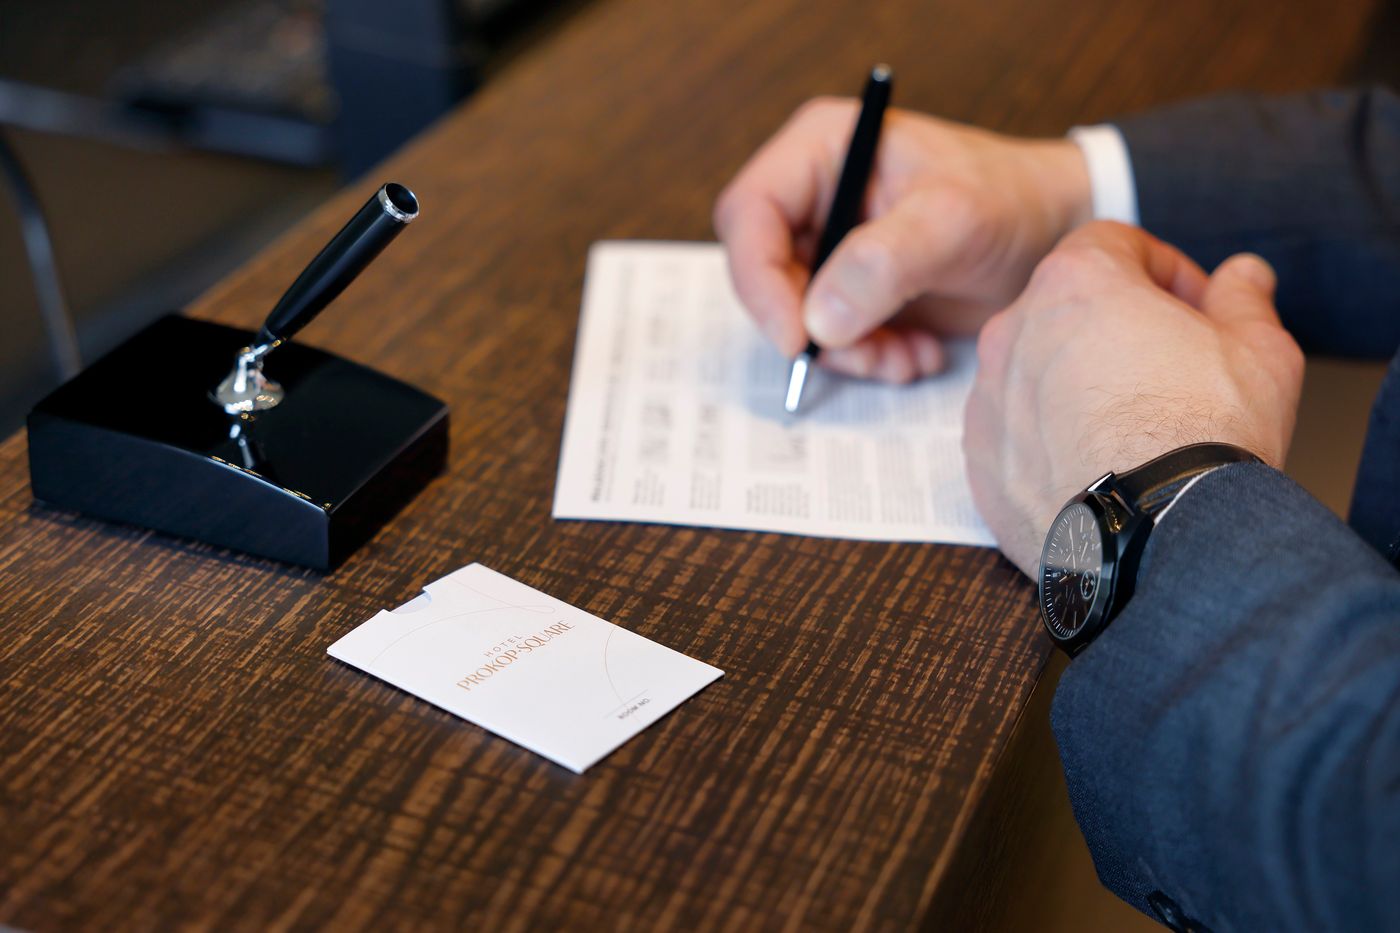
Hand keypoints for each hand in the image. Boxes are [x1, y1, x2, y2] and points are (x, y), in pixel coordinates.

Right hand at [713, 99, 1090, 381]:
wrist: (1057, 234)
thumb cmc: (1012, 200)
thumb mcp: (953, 221)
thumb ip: (883, 263)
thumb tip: (818, 322)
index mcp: (823, 149)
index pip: (749, 212)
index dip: (758, 278)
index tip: (796, 337)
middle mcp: (816, 196)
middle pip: (765, 275)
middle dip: (812, 329)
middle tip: (865, 357)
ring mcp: (831, 246)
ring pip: (797, 318)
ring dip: (848, 354)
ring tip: (905, 359)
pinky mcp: (852, 291)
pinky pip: (831, 340)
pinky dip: (869, 360)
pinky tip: (916, 356)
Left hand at [963, 222, 1304, 575]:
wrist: (1157, 534)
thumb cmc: (1203, 437)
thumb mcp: (1258, 350)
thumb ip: (1243, 301)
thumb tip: (1243, 277)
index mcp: (1074, 282)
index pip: (1113, 243)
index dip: (1163, 269)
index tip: (1195, 308)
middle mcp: (1014, 331)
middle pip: (1065, 307)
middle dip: (1116, 326)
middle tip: (1169, 368)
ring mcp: (988, 398)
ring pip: (1034, 371)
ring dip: (1076, 384)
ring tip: (1132, 427)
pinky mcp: (979, 460)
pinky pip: (1014, 432)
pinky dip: (1046, 439)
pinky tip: (1094, 466)